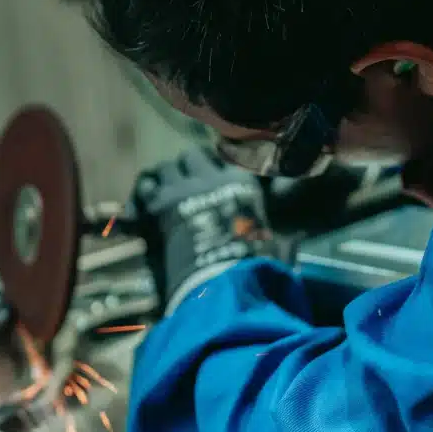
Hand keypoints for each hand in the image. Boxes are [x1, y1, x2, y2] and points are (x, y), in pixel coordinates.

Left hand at [128, 148, 276, 308]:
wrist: (220, 276)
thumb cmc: (251, 263)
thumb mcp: (269, 243)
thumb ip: (272, 235)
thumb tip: (288, 249)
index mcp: (240, 182)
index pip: (224, 159)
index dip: (214, 169)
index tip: (211, 179)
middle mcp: (210, 177)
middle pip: (191, 155)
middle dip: (186, 168)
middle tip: (184, 184)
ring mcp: (182, 187)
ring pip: (166, 167)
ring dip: (164, 178)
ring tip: (163, 194)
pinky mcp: (159, 204)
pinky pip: (146, 188)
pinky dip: (144, 194)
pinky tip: (144, 206)